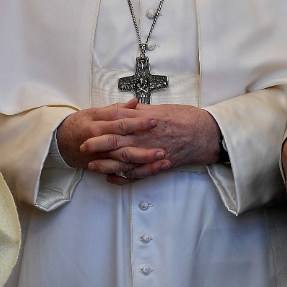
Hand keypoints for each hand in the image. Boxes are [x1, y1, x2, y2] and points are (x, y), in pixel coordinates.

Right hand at [56, 100, 161, 173]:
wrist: (60, 142)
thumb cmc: (80, 124)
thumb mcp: (95, 112)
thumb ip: (117, 108)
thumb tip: (135, 102)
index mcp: (100, 124)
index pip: (122, 122)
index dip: (139, 122)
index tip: (155, 121)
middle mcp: (100, 141)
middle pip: (125, 144)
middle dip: (144, 147)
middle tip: (162, 147)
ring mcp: (101, 156)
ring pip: (124, 160)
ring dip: (143, 161)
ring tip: (161, 160)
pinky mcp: (102, 166)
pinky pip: (119, 172)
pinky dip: (133, 173)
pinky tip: (148, 172)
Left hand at [80, 104, 219, 183]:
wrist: (204, 133)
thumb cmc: (185, 118)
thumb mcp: (161, 109)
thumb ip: (142, 111)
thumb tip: (127, 108)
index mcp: (145, 121)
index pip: (117, 123)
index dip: (101, 127)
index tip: (88, 129)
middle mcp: (146, 137)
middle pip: (117, 142)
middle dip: (98, 145)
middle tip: (82, 148)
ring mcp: (151, 153)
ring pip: (124, 161)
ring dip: (107, 164)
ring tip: (92, 166)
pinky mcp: (158, 165)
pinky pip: (138, 175)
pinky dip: (124, 177)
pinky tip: (112, 178)